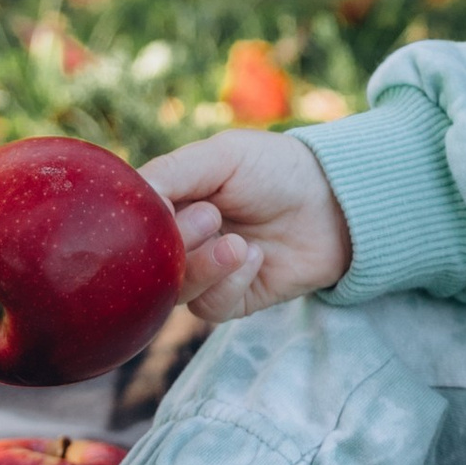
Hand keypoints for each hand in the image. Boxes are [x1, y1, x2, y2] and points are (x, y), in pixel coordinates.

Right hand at [143, 130, 352, 322]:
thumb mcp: (222, 156)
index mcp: (169, 203)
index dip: (141, 222)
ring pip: (175, 291)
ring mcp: (204, 273)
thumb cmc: (278, 169)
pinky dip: (230, 283)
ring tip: (237, 243)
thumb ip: (172, 172)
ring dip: (204, 267)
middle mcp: (180, 241)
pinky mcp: (231, 300)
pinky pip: (209, 308)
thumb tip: (132, 198)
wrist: (336, 202)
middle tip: (211, 217)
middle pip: (148, 264)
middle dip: (178, 244)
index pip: (130, 224)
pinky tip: (255, 258)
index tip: (165, 206)